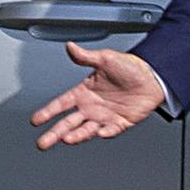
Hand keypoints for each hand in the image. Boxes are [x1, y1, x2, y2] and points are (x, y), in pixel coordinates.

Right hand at [28, 44, 166, 148]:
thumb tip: (70, 46)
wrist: (153, 77)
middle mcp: (91, 107)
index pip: (61, 104)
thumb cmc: (130, 67)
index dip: (48, 111)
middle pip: (68, 123)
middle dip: (54, 133)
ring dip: (76, 136)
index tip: (36, 120)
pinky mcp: (119, 123)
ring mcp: (104, 116)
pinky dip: (105, 133)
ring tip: (67, 139)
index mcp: (84, 92)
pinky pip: (110, 131)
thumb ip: (85, 56)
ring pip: (85, 130)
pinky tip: (99, 133)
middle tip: (42, 143)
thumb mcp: (105, 58)